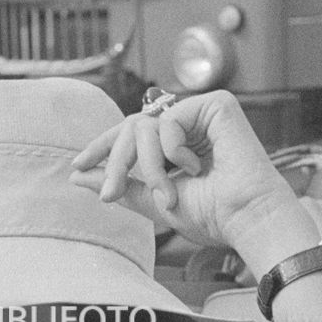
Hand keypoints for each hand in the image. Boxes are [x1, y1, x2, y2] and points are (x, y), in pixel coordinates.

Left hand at [68, 90, 298, 253]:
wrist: (244, 218)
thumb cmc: (211, 215)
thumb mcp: (153, 201)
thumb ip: (120, 185)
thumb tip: (78, 177)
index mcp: (178, 144)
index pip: (131, 134)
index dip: (102, 147)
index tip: (77, 166)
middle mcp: (190, 124)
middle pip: (131, 128)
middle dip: (115, 162)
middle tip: (109, 195)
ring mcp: (203, 112)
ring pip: (145, 126)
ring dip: (148, 165)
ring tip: (169, 194)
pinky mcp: (217, 104)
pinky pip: (169, 120)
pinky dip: (173, 149)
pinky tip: (196, 168)